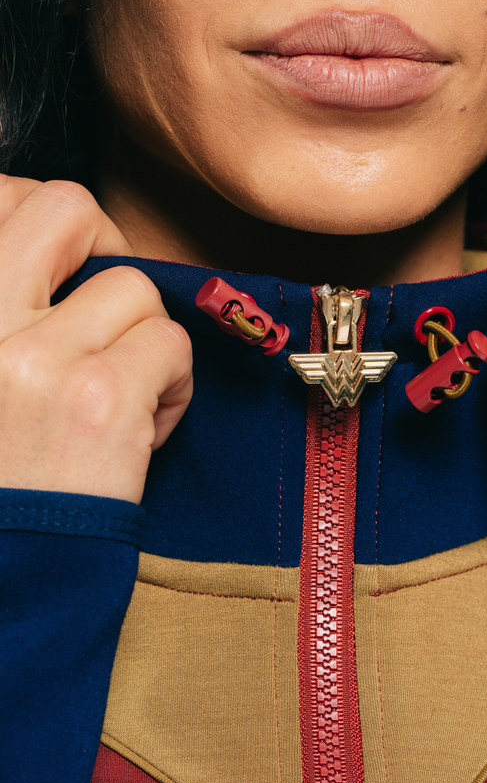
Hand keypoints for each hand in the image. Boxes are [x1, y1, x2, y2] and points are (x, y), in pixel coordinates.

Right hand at [0, 176, 192, 503]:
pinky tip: (142, 430)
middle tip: (114, 298)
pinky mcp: (97, 398)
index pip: (0, 199)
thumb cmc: (2, 480)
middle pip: (66, 208)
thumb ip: (8, 314)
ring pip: (134, 285)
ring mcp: (33, 356)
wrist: (4, 584)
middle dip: (106, 244)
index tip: (68, 260)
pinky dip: (173, 385)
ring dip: (144, 338)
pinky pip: (170, 343)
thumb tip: (63, 264)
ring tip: (125, 395)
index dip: (46, 219)